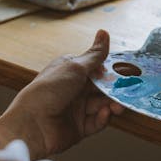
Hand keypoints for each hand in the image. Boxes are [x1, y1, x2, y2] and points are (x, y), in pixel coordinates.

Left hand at [0, 30, 122, 159]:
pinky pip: (97, 122)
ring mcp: (77, 109)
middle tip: (128, 90)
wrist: (31, 126)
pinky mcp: (79, 128)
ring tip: (117, 106)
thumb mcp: (74, 67)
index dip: (111, 70)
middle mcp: (74, 89)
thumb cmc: (48, 90)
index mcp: (71, 72)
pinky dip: (103, 118)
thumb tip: (104, 33)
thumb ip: (95, 54)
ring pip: (102, 104)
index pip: (96, 68)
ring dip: (112, 104)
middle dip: (115, 89)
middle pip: (102, 87)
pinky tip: (104, 113)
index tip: (126, 71)